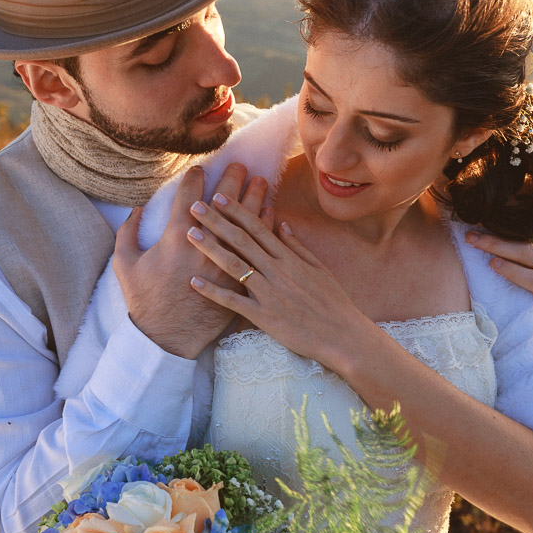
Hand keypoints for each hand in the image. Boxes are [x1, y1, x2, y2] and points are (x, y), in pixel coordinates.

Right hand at [113, 163, 271, 358]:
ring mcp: (226, 262)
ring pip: (246, 221)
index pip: (190, 196)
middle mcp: (205, 246)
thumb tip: (136, 209)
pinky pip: (259, 247)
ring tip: (261, 181)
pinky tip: (270, 212)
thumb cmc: (145, 302)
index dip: (196, 177)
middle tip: (240, 165)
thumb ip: (127, 233)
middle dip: (233, 179)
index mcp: (176, 238)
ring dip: (255, 197)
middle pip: (224, 203)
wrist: (168, 339)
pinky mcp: (240, 278)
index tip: (200, 169)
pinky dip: (265, 227)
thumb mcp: (125, 265)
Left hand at [186, 190, 351, 368]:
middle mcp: (277, 271)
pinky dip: (213, 292)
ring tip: (189, 234)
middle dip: (217, 221)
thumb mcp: (319, 269)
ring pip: (235, 265)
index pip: (258, 228)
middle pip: (241, 240)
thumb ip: (297, 246)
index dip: (237, 211)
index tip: (218, 196)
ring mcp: (269, 293)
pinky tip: (193, 282)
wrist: (343, 336)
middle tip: (195, 206)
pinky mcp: (264, 316)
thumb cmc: (333, 303)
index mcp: (289, 259)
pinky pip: (234, 302)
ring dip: (210, 248)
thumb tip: (282, 223)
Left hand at [465, 224, 532, 321]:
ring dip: (500, 248)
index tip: (482, 216)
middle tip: (470, 233)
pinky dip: (514, 272)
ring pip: (529, 256)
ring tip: (477, 243)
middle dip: (496, 234)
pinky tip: (495, 265)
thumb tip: (488, 219)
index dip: (508, 219)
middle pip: (527, 239)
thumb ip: (524, 240)